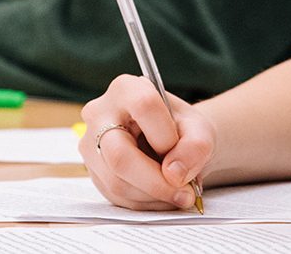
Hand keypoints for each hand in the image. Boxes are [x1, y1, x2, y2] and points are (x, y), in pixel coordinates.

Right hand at [79, 75, 215, 210]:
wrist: (170, 143)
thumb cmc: (181, 130)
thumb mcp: (200, 130)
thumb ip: (196, 146)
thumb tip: (173, 174)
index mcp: (126, 88)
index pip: (144, 107)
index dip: (166, 136)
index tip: (180, 149)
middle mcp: (99, 113)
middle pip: (119, 155)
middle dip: (157, 182)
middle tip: (185, 193)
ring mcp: (90, 144)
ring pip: (117, 182)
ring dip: (155, 196)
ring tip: (177, 192)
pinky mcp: (93, 172)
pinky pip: (117, 196)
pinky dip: (146, 202)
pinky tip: (161, 195)